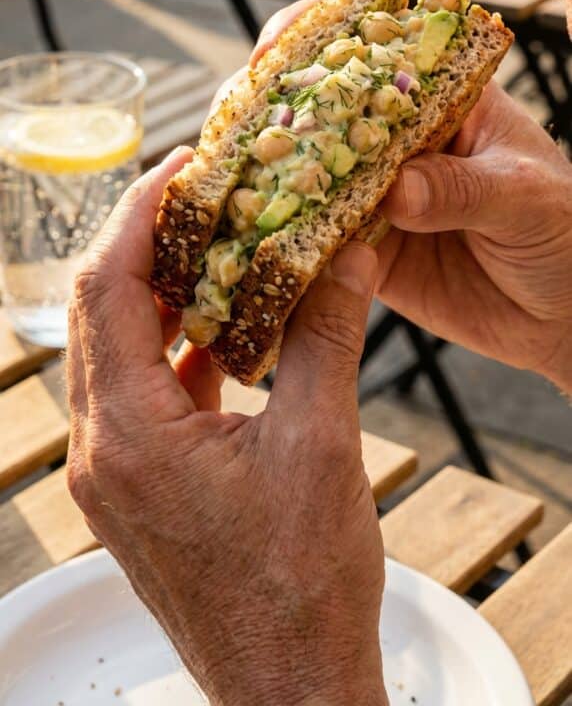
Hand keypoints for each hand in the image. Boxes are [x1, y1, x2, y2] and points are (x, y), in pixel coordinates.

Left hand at [66, 148, 387, 705]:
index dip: (139, 215)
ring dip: (159, 297)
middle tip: (201, 198)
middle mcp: (102, 451)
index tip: (183, 168)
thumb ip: (326, 338)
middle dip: (146, 245)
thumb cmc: (301, 587)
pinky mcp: (136, 490)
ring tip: (217, 253)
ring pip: (113, 352)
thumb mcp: (323, 446)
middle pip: (98, 312)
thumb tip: (347, 255)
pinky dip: (172, 350)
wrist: (289, 688)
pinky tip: (224, 335)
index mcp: (133, 434)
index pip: (107, 288)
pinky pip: (137, 395)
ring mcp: (112, 475)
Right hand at [250, 0, 571, 391]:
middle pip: (320, 107)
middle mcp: (395, 139)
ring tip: (225, 184)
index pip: (373, 46)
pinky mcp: (362, 251)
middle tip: (234, 128)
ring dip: (262, 177)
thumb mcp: (524, 195)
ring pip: (304, 175)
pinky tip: (249, 245)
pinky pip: (314, 243)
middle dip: (270, 110)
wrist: (564, 313)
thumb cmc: (563, 230)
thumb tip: (396, 190)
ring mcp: (372, 194)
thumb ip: (461, 188)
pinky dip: (281, 244)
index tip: (274, 55)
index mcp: (440, 97)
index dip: (318, 38)